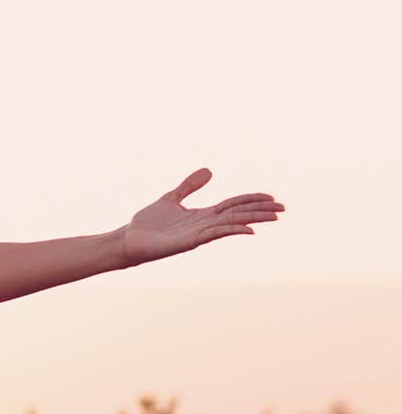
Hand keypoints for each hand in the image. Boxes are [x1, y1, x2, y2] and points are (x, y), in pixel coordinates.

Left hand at [119, 168, 284, 266]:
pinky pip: (214, 234)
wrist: (129, 240)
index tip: (272, 197)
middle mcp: (204, 224)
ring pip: (231, 223)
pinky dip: (231, 230)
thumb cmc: (148, 223)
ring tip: (273, 217)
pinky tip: (248, 229)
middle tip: (283, 209)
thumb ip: (190, 186)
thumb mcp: (172, 198)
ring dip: (252, 219)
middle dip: (260, 211)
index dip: (252, 200)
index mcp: (202, 214)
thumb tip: (210, 171)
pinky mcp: (189, 242)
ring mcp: (198, 234)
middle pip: (238, 214)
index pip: (233, 205)